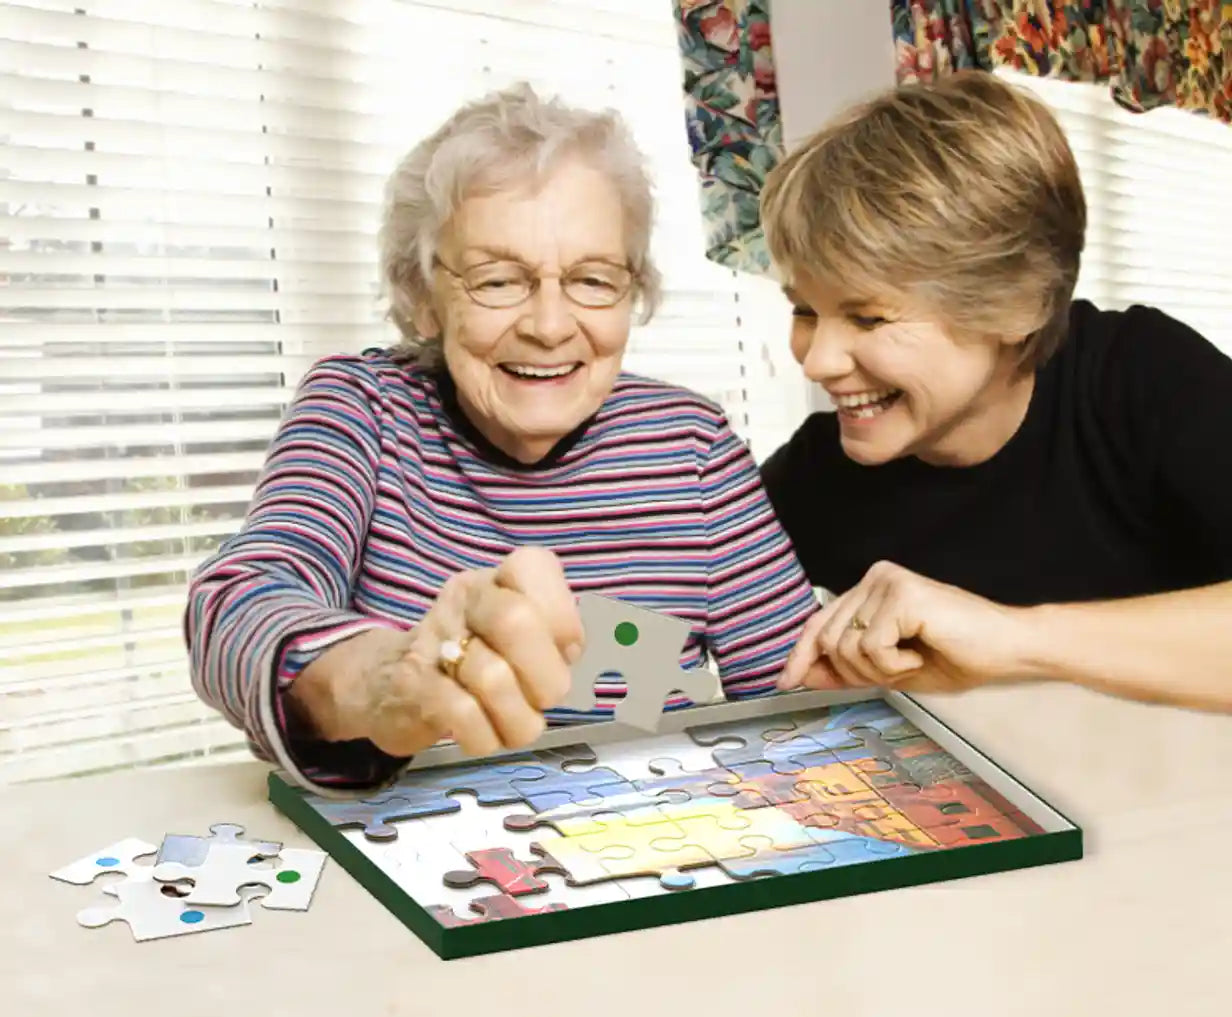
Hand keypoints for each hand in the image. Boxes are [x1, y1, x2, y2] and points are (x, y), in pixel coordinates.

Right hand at [331, 546, 583, 757]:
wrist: (389, 682)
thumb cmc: (472, 657)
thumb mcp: (514, 636)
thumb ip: (550, 634)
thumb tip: (570, 650)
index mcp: (497, 580)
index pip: (534, 566)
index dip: (563, 616)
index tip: (567, 650)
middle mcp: (465, 598)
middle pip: (516, 621)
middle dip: (547, 675)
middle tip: (546, 698)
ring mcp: (435, 639)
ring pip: (492, 678)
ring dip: (519, 719)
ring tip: (516, 724)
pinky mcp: (413, 685)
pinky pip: (463, 714)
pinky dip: (486, 736)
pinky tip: (485, 735)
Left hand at [778, 561, 1035, 693]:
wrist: (1010, 650)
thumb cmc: (959, 657)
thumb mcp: (890, 670)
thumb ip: (846, 668)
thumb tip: (800, 675)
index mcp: (869, 589)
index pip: (819, 623)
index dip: (800, 655)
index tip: (784, 682)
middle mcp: (873, 577)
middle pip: (826, 639)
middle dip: (855, 673)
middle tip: (898, 672)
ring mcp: (886, 581)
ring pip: (844, 646)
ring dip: (878, 671)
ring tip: (914, 661)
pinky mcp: (901, 594)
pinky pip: (870, 646)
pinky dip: (894, 665)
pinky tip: (922, 654)